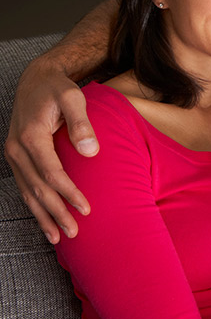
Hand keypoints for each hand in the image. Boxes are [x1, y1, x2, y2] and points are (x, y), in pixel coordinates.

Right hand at [4, 58, 97, 242]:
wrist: (36, 80)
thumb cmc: (58, 89)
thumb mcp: (73, 98)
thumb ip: (81, 123)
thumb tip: (90, 151)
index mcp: (31, 136)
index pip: (51, 173)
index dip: (68, 193)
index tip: (86, 209)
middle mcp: (17, 149)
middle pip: (37, 189)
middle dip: (56, 212)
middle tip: (74, 233)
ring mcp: (13, 155)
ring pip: (27, 192)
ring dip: (42, 216)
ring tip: (58, 238)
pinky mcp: (16, 158)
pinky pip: (24, 187)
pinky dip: (34, 206)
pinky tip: (46, 221)